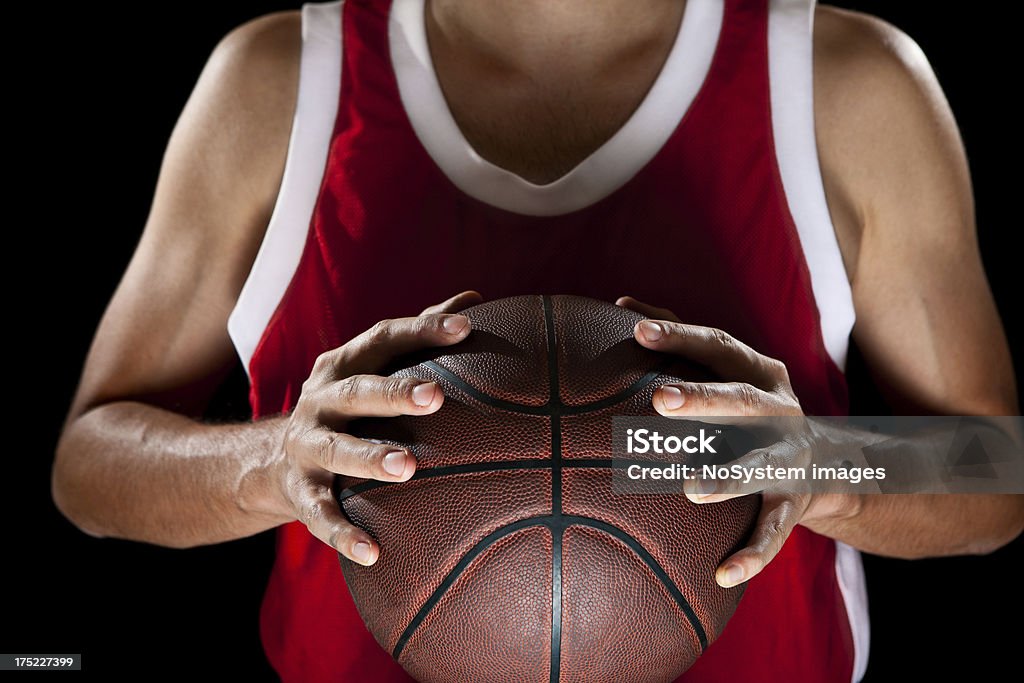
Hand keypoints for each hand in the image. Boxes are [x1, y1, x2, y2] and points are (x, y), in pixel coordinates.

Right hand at [269, 291, 481, 564]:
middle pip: (357, 392)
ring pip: (335, 450)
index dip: (421, 330)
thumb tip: (474, 299)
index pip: (383, 339)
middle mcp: (320, 401)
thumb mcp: (372, 368)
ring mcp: (305, 446)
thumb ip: (418, 336)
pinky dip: (343, 533)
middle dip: (394, 393)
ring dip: (369, 458)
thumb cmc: (348, 406)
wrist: (270, 460)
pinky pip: (318, 515)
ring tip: (409, 468)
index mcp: (343, 365)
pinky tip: (373, 553)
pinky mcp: (298, 492)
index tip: (465, 328)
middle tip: (437, 397)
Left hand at [617, 296, 854, 587]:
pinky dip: (753, 553)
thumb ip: (680, 338)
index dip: (681, 337)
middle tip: (659, 400)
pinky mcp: (795, 502)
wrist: (824, 463)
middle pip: (742, 400)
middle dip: (703, 399)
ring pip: (761, 468)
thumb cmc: (748, 409)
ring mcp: (791, 457)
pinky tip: (723, 575)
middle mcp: (780, 410)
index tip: (638, 331)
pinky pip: (775, 531)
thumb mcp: (728, 370)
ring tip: (692, 490)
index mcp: (759, 371)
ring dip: (728, 477)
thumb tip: (622, 305)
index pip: (718, 345)